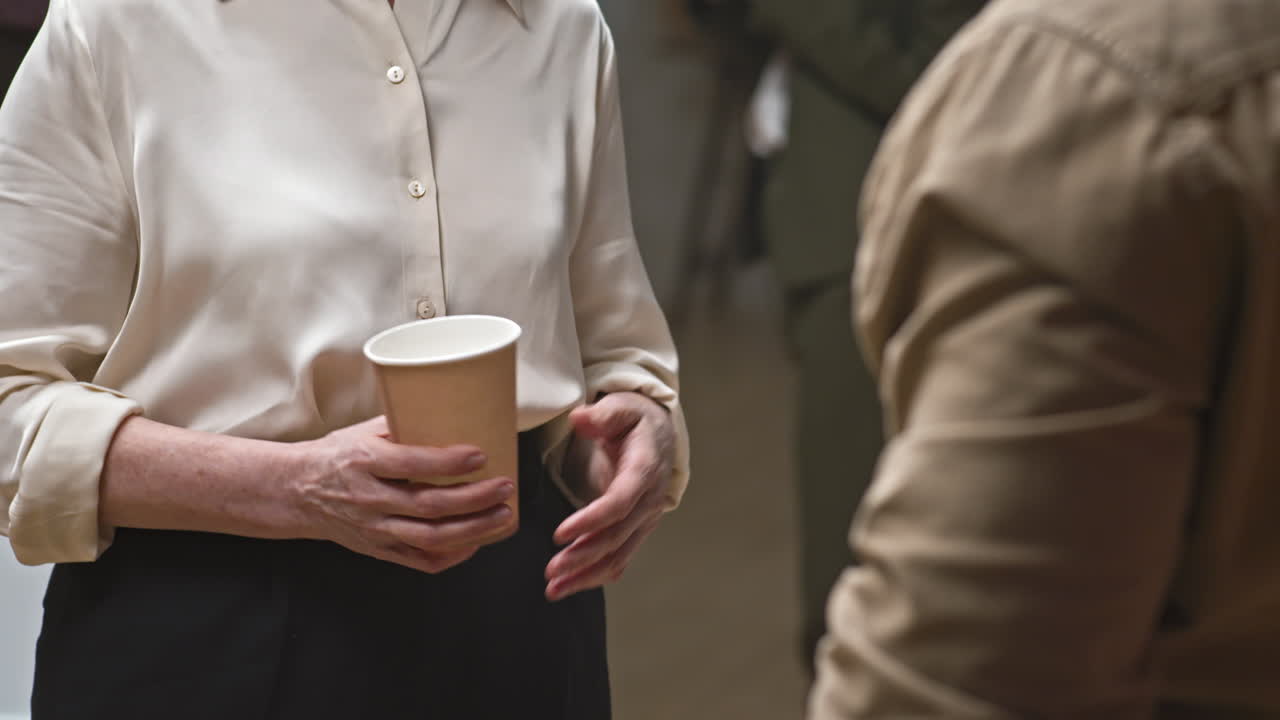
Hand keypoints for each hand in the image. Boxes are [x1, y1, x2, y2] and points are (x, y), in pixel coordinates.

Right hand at [290, 417, 514, 573]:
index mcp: (363, 462)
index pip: (411, 464)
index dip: (449, 462)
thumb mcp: (360, 432)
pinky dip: (452, 555)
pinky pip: (420, 560)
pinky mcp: (378, 550)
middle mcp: (369, 498)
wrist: (296, 492)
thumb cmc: (335, 456)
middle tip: (505, 486)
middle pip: (428, 505)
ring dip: (473, 529)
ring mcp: (374, 529)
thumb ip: (401, 425)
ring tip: (503, 516)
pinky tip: (476, 542)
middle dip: (474, 498)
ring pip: (430, 537)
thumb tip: (451, 410)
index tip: (481, 454)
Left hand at [545, 392, 675, 600]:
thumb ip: (602, 414)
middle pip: (617, 536)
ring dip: (586, 575)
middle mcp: (649, 500)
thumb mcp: (622, 406)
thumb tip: (580, 418)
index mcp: (645, 469)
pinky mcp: (637, 529)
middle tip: (551, 570)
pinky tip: (570, 586)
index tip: (560, 534)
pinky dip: (595, 576)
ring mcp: (645, 518)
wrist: (659, 433)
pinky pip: (619, 558)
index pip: (620, 502)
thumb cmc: (635, 419)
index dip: (591, 521)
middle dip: (583, 557)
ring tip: (554, 589)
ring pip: (618, 555)